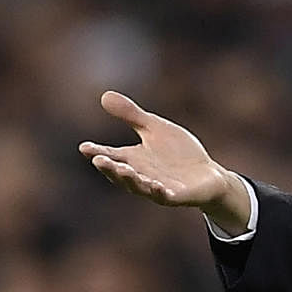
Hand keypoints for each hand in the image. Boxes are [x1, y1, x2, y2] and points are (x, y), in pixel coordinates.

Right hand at [79, 91, 250, 233]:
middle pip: (120, 173)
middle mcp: (140, 175)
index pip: (110, 155)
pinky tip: (156, 185)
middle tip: (98, 160)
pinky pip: (164, 196)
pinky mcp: (175, 196)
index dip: (97, 152)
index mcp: (133, 158)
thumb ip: (132, 115)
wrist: (207, 174)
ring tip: (123, 169)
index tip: (84, 147)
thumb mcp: (155, 128)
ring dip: (130, 179)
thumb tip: (104, 95)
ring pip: (139, 186)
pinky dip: (159, 192)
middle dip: (110, 168)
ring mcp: (156, 187)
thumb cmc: (179, 152)